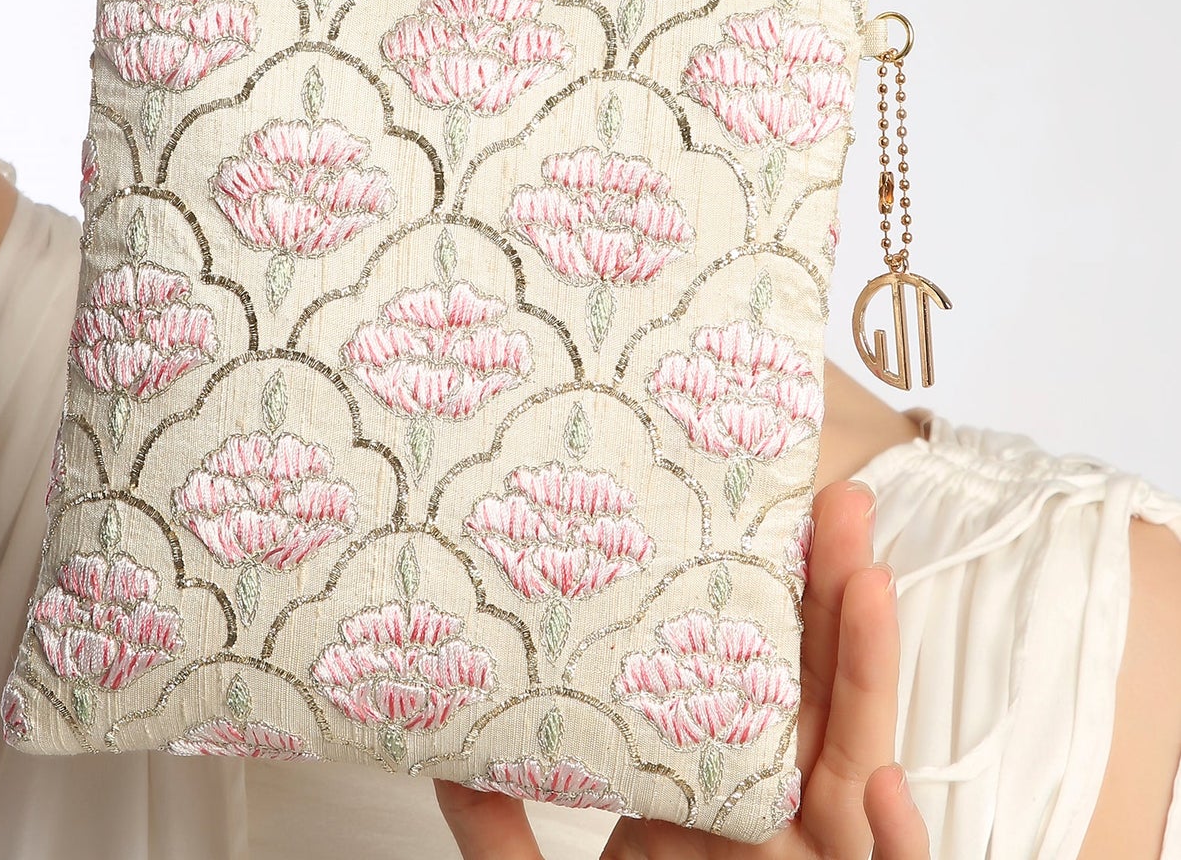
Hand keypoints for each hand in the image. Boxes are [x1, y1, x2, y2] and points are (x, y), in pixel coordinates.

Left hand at [433, 479, 930, 857]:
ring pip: (855, 766)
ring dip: (871, 675)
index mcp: (713, 803)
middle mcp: (774, 827)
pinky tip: (875, 775)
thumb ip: (498, 824)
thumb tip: (441, 739)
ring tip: (868, 581)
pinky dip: (893, 837)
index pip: (754, 686)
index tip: (757, 520)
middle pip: (814, 700)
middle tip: (835, 506)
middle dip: (832, 602)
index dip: (767, 604)